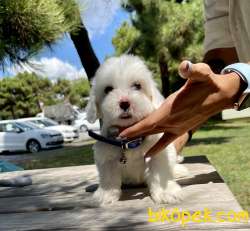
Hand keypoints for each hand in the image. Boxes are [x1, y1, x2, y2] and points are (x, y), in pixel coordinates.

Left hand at [119, 61, 244, 156]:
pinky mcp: (182, 130)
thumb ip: (193, 70)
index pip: (149, 122)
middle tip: (117, 137)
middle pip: (148, 130)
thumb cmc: (208, 83)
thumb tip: (185, 66)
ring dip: (141, 138)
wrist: (221, 95)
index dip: (135, 129)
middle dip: (132, 134)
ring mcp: (177, 127)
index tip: (121, 134)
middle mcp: (173, 121)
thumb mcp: (201, 73)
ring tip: (127, 142)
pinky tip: (148, 155)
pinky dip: (157, 148)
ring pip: (155, 135)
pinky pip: (167, 141)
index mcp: (172, 109)